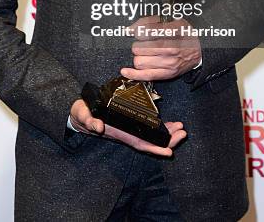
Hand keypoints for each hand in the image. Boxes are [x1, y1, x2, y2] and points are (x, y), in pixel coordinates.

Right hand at [69, 98, 185, 156]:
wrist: (80, 111)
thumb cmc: (82, 114)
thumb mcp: (83, 116)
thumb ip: (90, 121)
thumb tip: (98, 127)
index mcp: (119, 133)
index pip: (139, 144)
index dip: (154, 149)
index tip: (169, 151)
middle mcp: (127, 132)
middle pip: (150, 142)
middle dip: (168, 140)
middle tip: (183, 133)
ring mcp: (130, 128)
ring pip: (151, 135)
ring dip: (167, 134)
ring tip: (181, 128)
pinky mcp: (130, 121)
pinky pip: (148, 127)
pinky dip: (160, 127)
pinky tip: (169, 123)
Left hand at [120, 15, 201, 81]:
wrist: (199, 51)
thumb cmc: (184, 34)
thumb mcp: (171, 20)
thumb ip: (149, 22)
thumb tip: (130, 29)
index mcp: (173, 33)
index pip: (147, 33)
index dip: (138, 32)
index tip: (137, 32)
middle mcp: (171, 49)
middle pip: (139, 48)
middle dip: (137, 45)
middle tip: (142, 43)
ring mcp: (169, 63)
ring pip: (139, 62)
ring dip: (138, 56)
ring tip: (144, 53)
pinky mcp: (167, 74)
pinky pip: (146, 76)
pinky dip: (133, 74)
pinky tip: (125, 71)